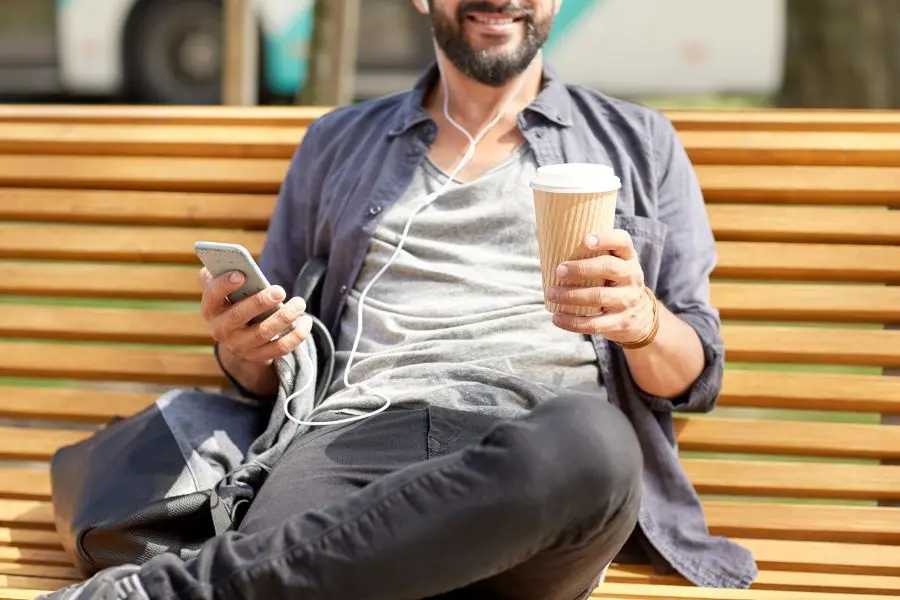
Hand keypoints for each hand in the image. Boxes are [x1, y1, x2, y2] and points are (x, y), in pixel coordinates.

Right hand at [198, 268, 312, 363]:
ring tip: (299, 303)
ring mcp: (240, 346)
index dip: (224, 285)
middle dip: (260, 302)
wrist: (239, 337)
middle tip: (280, 290)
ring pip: (263, 332)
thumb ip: (221, 272)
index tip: (241, 274)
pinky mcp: (259, 356)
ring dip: (284, 317)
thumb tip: (230, 261)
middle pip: (239, 316)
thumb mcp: (225, 288)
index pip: (212, 296)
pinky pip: (280, 348)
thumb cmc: (235, 302)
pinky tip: (306, 321)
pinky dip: (296, 335)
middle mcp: (221, 330)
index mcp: (211, 309)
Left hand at [547, 230, 655, 344]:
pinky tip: (557, 318)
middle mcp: (631, 277)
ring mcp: (628, 300)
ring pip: (599, 296)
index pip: (622, 241)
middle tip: (558, 270)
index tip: (586, 240)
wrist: (641, 317)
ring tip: (551, 293)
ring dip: (571, 295)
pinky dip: (572, 322)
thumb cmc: (616, 284)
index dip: (606, 239)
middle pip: (609, 268)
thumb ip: (595, 256)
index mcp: (628, 258)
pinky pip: (594, 323)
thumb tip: (552, 248)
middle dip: (582, 269)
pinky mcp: (620, 323)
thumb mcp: (616, 266)